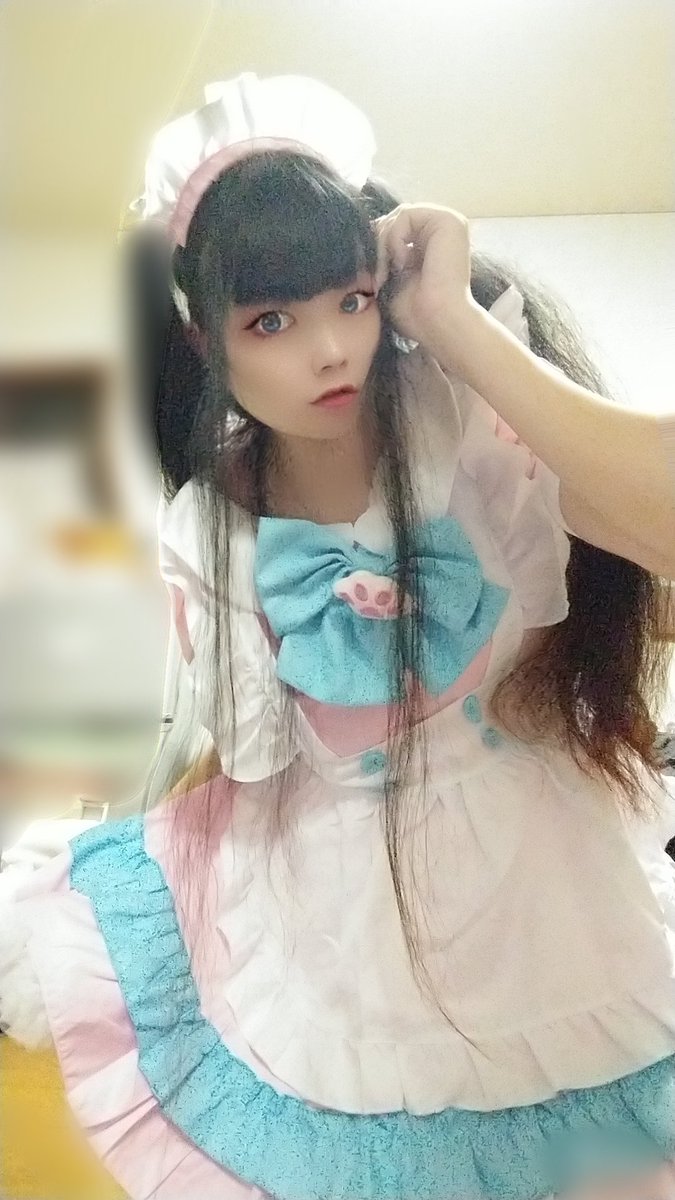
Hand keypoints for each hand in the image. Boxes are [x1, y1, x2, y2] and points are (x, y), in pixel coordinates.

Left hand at [373, 204, 475, 355]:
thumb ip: (384, 254)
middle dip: (378, 244)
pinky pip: (406, 215)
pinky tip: (402, 264)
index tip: (374, 275)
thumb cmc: (417, 312)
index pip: (396, 227)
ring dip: (384, 245)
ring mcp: (448, 221)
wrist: (438, 322)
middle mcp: (442, 228)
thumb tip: (361, 241)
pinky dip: (395, 239)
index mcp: (434, 241)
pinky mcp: (449, 220)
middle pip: (395, 218)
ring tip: (389, 272)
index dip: (377, 245)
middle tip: (379, 275)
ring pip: (398, 216)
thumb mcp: (393, 277)